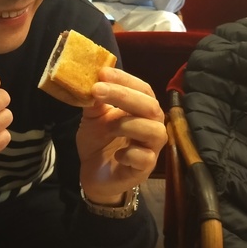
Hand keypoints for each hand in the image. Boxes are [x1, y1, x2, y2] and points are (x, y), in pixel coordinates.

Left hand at [76, 67, 165, 203]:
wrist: (93, 174)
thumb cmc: (98, 142)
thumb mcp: (93, 118)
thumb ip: (95, 101)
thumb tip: (92, 81)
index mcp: (140, 110)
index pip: (142, 89)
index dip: (125, 80)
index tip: (102, 73)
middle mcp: (151, 126)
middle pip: (150, 106)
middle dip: (123, 95)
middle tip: (97, 89)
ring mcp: (151, 149)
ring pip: (155, 131)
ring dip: (128, 124)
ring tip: (108, 126)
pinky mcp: (144, 169)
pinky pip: (145, 158)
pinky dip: (130, 153)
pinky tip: (117, 154)